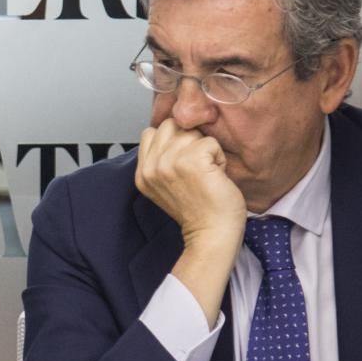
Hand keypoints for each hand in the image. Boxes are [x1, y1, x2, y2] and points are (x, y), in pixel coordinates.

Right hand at [134, 119, 245, 246]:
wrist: (211, 234)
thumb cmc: (198, 211)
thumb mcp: (165, 185)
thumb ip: (161, 160)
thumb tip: (175, 130)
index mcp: (143, 172)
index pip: (152, 131)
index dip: (173, 141)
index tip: (184, 165)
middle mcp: (151, 166)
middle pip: (171, 125)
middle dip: (189, 140)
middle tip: (197, 169)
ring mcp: (169, 162)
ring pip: (192, 132)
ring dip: (205, 150)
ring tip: (206, 174)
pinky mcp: (192, 160)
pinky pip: (210, 141)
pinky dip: (219, 157)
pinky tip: (215, 176)